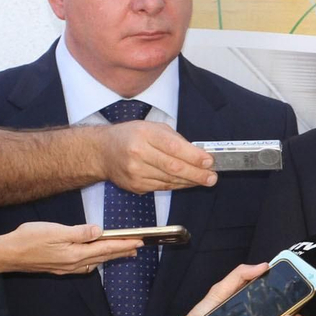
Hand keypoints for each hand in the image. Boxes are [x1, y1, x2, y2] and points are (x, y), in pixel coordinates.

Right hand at [0, 221, 140, 274]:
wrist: (7, 255)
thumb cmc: (29, 239)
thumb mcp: (55, 231)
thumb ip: (79, 232)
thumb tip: (99, 231)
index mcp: (76, 254)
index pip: (106, 248)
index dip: (123, 244)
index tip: (139, 241)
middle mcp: (74, 264)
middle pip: (103, 257)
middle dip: (121, 251)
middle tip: (138, 248)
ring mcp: (67, 267)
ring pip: (95, 261)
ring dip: (110, 256)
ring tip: (123, 253)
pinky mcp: (59, 267)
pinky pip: (84, 265)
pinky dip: (96, 260)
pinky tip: (96, 259)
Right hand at [96, 120, 216, 191]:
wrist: (102, 152)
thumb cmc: (130, 136)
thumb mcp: (151, 128)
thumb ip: (174, 139)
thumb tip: (198, 154)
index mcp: (144, 134)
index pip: (173, 147)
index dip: (193, 156)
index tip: (209, 161)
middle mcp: (138, 153)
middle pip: (173, 167)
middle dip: (197, 173)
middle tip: (212, 177)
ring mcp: (135, 172)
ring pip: (170, 180)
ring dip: (190, 181)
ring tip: (205, 180)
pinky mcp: (136, 185)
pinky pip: (162, 187)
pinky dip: (178, 185)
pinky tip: (188, 183)